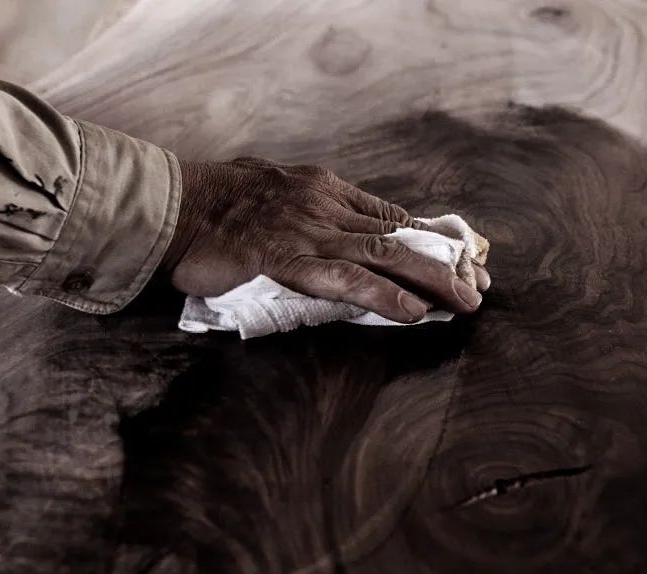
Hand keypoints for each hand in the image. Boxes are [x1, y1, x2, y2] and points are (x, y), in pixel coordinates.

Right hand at [161, 157, 489, 322]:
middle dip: (444, 260)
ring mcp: (307, 230)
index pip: (388, 215)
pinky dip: (383, 296)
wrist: (168, 204)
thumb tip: (325, 232)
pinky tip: (413, 311)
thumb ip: (302, 209)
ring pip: (383, 253)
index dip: (429, 238)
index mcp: (322, 188)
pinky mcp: (286, 259)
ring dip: (430, 279)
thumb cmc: (211, 201)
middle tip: (478, 283)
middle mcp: (324, 205)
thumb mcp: (269, 189)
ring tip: (464, 301)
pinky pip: (345, 280)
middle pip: (398, 233)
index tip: (460, 256)